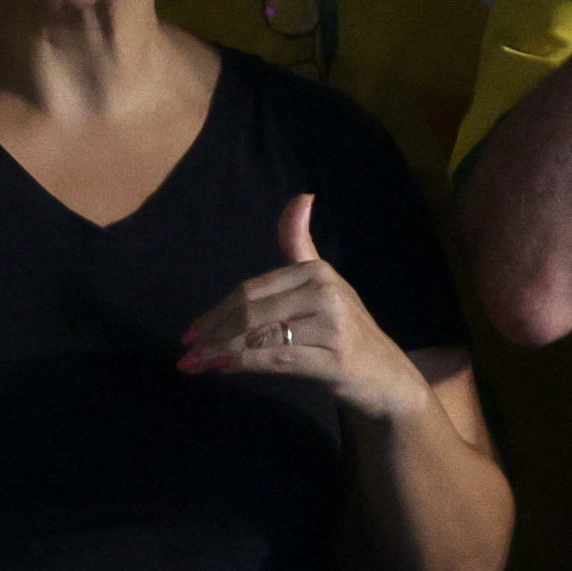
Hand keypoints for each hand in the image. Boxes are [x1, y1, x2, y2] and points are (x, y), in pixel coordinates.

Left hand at [178, 195, 431, 423]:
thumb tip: (302, 196)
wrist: (385, 374)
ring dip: (220, 351)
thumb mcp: (323, 282)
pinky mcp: (333, 358)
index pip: (252, 289)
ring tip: (195, 364)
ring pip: (260, 335)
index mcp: (316, 271)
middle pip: (251, 311)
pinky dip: (243, 362)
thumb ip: (301, 243)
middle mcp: (324, 291)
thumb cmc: (345, 329)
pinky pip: (276, 357)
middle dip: (213, 331)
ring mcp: (331, 325)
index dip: (216, 310)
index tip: (190, 331)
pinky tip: (222, 368)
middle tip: (187, 351)